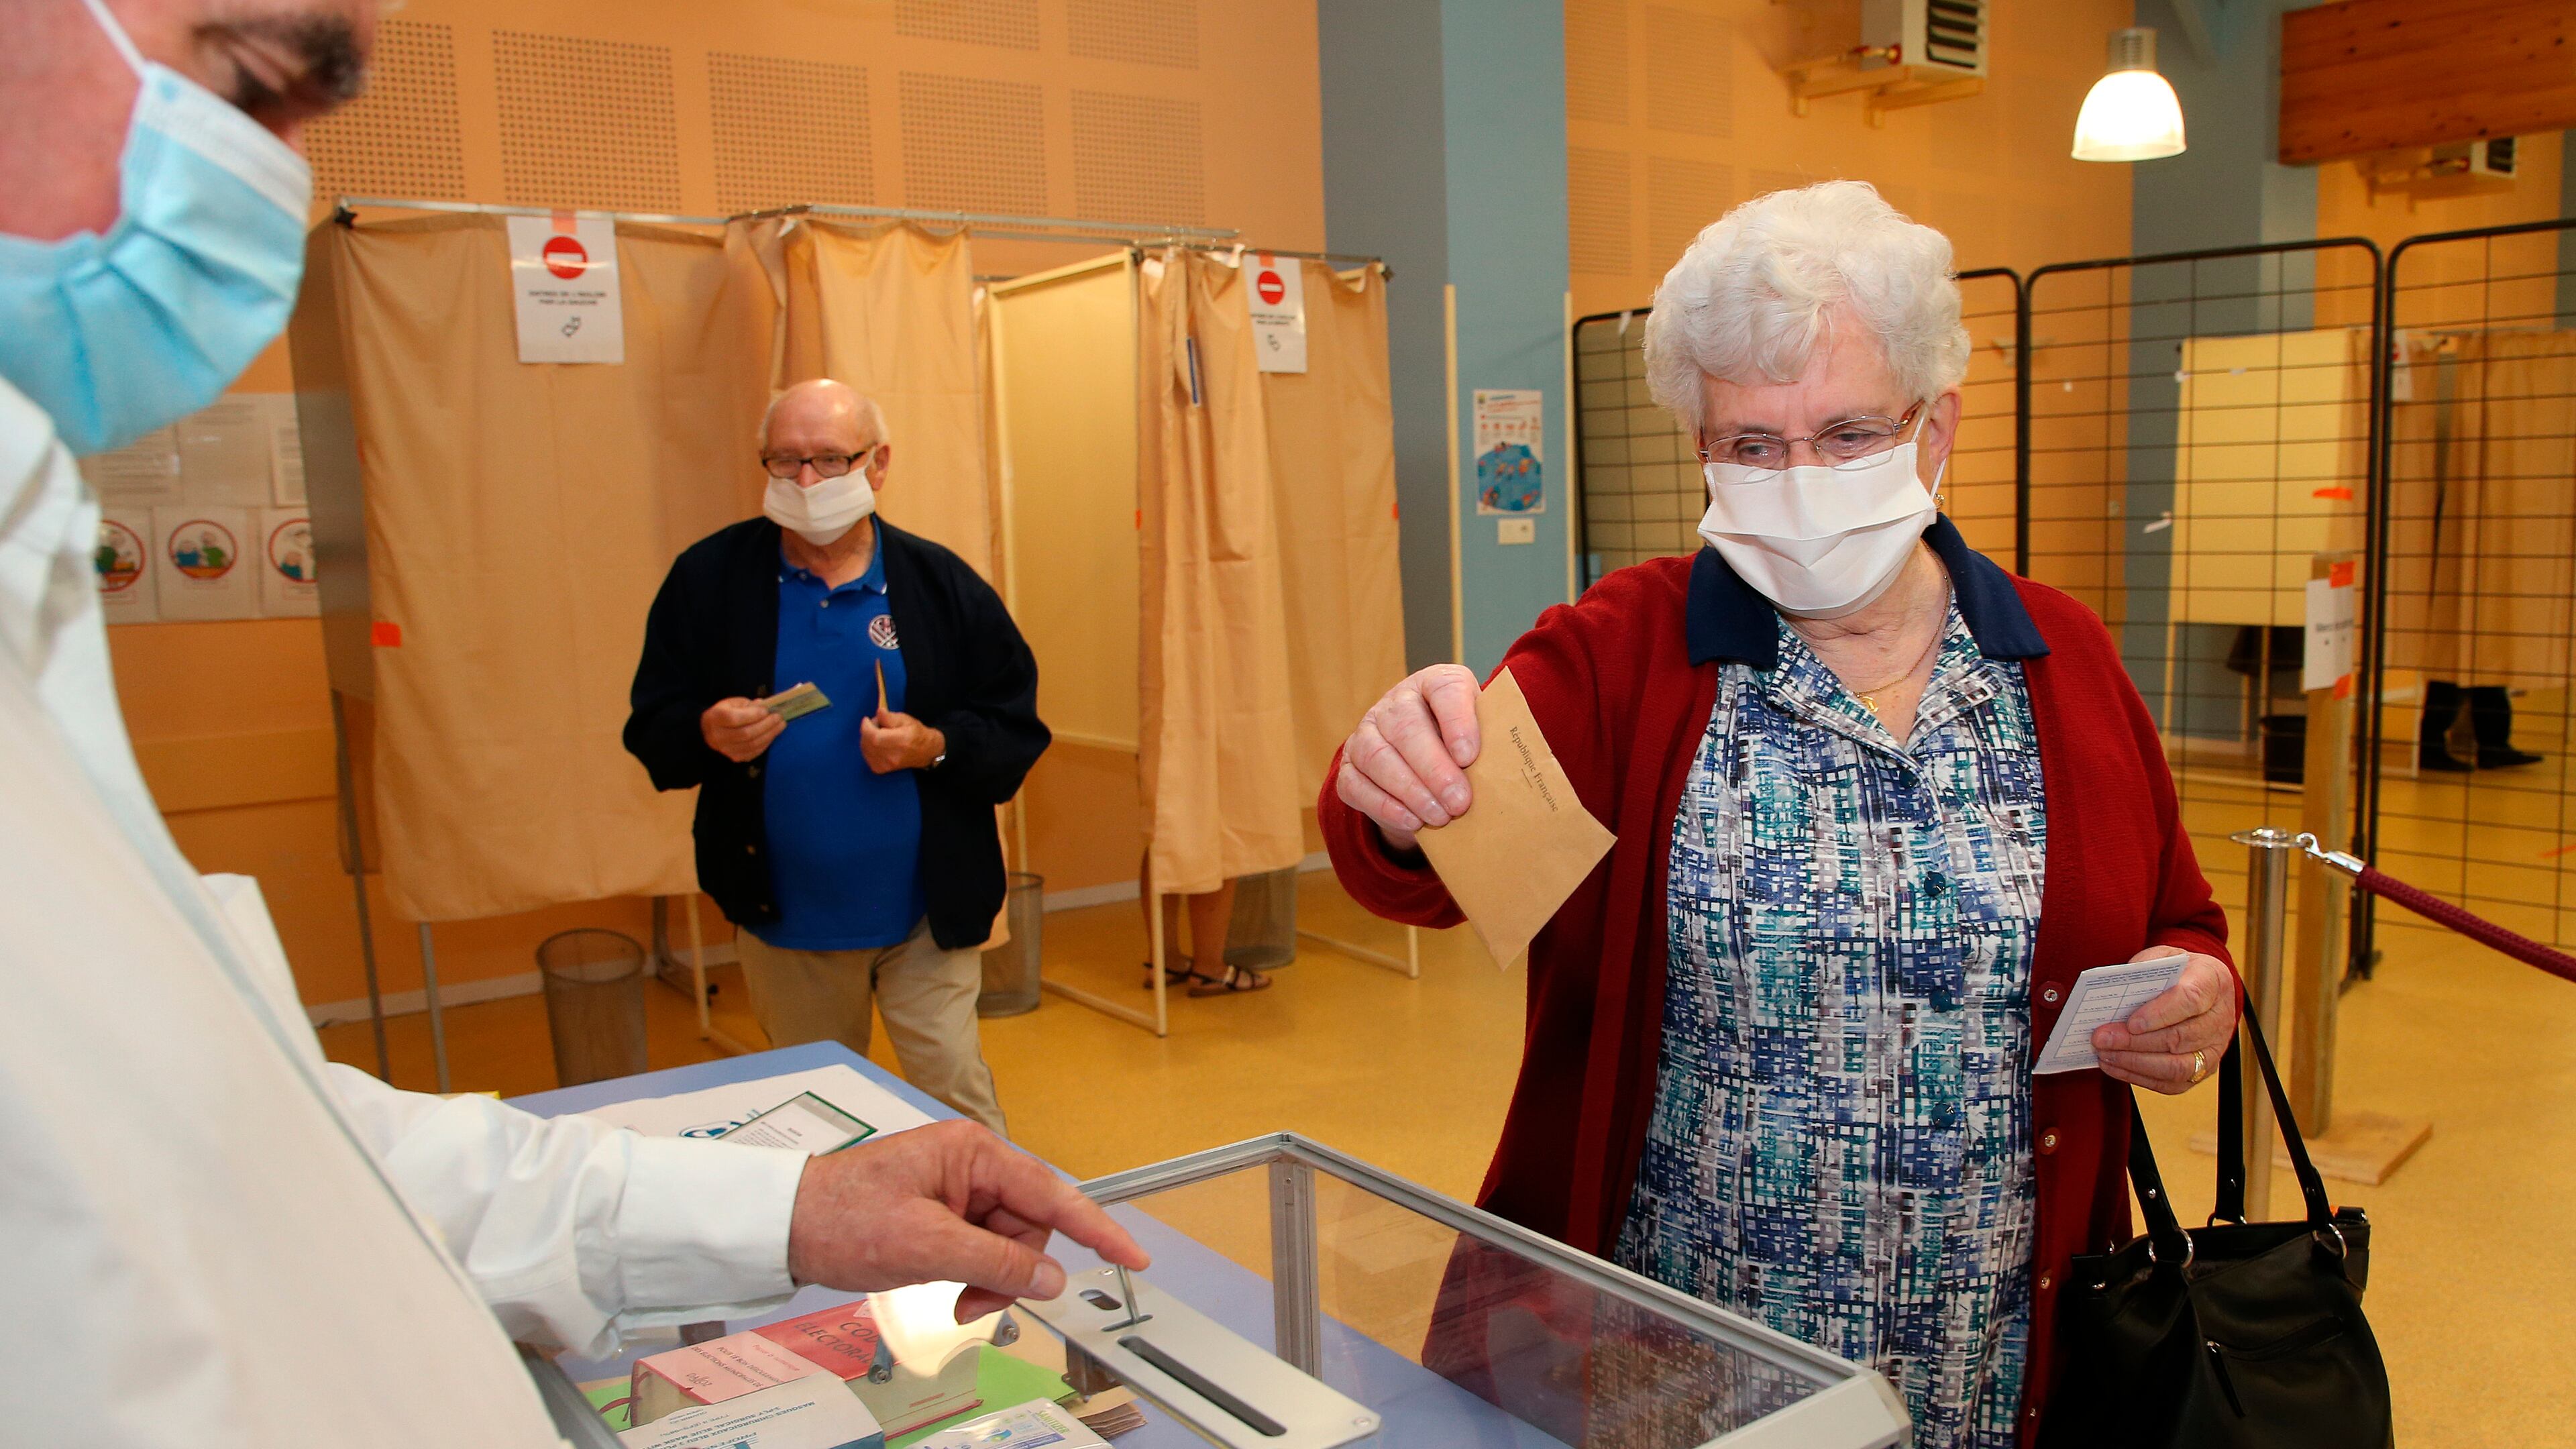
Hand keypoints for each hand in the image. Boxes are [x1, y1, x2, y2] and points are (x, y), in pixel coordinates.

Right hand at [702, 697, 782, 761]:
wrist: (711, 730)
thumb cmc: (725, 713)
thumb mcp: (733, 703)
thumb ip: (748, 705)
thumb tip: (764, 707)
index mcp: (715, 718)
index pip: (734, 719)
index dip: (752, 715)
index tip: (766, 711)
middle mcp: (717, 736)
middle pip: (745, 734)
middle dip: (766, 725)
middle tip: (779, 717)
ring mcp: (725, 750)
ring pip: (751, 745)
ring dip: (769, 735)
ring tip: (780, 725)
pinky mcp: (734, 757)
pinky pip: (753, 752)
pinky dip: (766, 743)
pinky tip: (773, 734)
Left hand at [787, 1119, 1149, 1321]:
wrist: (782, 1226)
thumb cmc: (841, 1217)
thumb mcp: (924, 1245)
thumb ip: (994, 1262)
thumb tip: (1050, 1280)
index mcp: (973, 1153)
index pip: (1052, 1195)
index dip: (1097, 1229)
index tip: (1133, 1256)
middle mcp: (971, 1166)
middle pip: (1029, 1227)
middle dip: (1011, 1272)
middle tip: (973, 1305)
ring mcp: (957, 1191)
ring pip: (1006, 1246)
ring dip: (988, 1281)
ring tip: (953, 1301)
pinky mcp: (942, 1215)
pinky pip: (980, 1250)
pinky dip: (972, 1277)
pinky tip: (948, 1290)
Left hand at [861, 705, 944, 772]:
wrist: (925, 751)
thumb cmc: (916, 733)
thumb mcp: (905, 720)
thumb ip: (890, 717)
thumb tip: (879, 712)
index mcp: (900, 742)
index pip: (874, 736)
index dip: (866, 726)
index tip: (866, 719)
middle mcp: (892, 756)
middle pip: (867, 743)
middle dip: (866, 731)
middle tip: (874, 725)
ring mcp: (885, 765)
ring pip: (865, 750)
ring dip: (866, 739)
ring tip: (876, 734)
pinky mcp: (880, 769)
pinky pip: (866, 757)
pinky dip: (867, 748)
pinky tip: (876, 744)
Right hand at [1335, 664, 1482, 851]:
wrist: (1424, 765)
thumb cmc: (1460, 749)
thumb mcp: (1481, 738)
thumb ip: (1490, 746)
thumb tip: (1505, 775)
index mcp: (1434, 685)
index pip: (1444, 690)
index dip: (1457, 722)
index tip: (1470, 756)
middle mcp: (1395, 703)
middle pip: (1406, 727)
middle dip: (1434, 769)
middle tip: (1460, 802)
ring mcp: (1366, 733)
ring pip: (1377, 757)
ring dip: (1411, 791)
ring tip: (1440, 817)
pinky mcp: (1350, 767)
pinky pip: (1357, 785)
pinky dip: (1385, 806)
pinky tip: (1413, 821)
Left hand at [2092, 950, 2239, 1094]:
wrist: (2202, 985)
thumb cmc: (2178, 971)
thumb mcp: (2163, 956)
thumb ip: (2144, 968)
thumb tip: (2115, 990)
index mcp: (2213, 982)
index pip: (2190, 1001)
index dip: (2159, 1014)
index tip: (2130, 1022)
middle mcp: (2220, 1018)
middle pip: (2179, 1037)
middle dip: (2136, 1041)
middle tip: (2102, 1038)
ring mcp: (2215, 1047)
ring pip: (2177, 1066)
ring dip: (2135, 1062)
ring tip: (2105, 1054)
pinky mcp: (2204, 1069)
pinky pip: (2173, 1082)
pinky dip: (2140, 1077)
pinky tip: (2114, 1065)